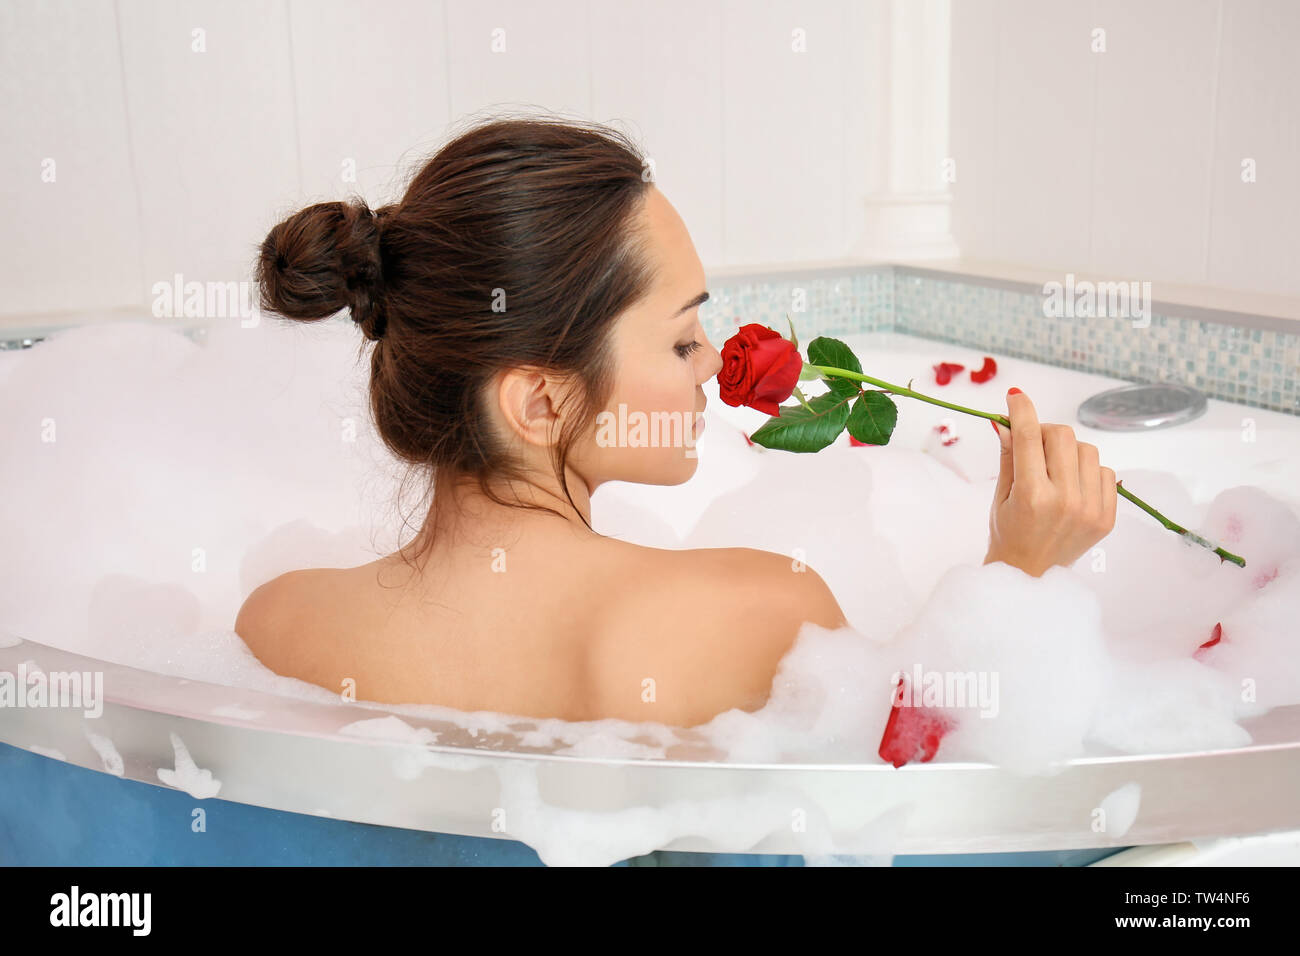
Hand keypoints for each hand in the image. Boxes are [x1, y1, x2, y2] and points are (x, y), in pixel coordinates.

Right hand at [984, 388, 1117, 576]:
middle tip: (1033, 445)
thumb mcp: (1000, 496)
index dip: (1022, 410)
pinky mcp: (1107, 517)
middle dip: (1045, 433)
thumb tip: (1007, 421)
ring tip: (1054, 470)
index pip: (1029, 437)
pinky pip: (1104, 472)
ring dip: (1067, 452)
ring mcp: (1090, 510)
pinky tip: (1071, 486)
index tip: (1016, 396)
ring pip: (1086, 450)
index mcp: (1032, 496)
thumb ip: (1008, 456)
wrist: (1030, 576)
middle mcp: (1065, 501)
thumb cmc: (1008, 534)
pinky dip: (1087, 471)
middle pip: (1063, 436)